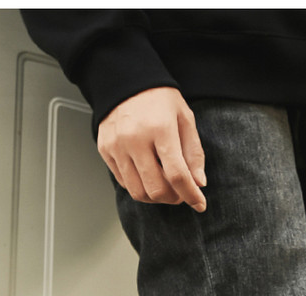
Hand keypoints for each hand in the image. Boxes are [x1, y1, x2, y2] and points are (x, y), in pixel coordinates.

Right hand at [98, 87, 206, 211]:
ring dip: (156, 196)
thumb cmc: (158, 99)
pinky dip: (140, 186)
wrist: (125, 81)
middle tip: (181, 192)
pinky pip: (125, 183)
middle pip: (156, 189)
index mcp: (160, 129)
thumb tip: (199, 183)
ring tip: (165, 185)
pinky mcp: (105, 150)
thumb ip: (193, 152)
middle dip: (173, 198)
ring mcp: (117, 146)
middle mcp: (135, 139)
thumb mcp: (184, 118)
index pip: (177, 174)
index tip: (200, 204)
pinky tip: (148, 174)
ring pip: (138, 192)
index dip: (191, 195)